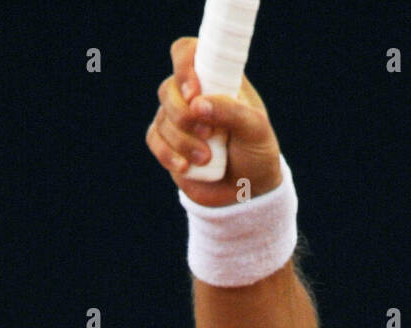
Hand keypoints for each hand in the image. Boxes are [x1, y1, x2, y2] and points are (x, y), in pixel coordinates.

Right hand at [146, 36, 282, 207]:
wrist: (247, 191)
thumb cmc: (256, 152)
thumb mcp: (256, 129)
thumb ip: (232, 111)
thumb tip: (197, 104)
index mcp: (217, 78)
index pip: (188, 52)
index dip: (184, 65)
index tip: (194, 92)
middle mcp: (193, 94)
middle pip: (168, 88)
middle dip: (183, 114)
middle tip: (208, 134)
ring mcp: (177, 118)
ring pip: (162, 118)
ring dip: (182, 141)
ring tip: (206, 158)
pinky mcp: (167, 142)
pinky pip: (154, 140)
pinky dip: (168, 154)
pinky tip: (186, 167)